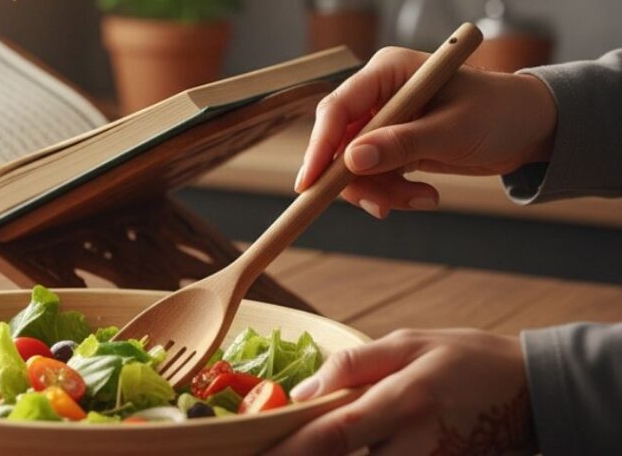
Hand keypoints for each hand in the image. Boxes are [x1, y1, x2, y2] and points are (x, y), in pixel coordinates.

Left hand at [267, 329, 535, 455]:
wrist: (536, 394)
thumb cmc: (466, 359)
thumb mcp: (409, 343)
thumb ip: (352, 367)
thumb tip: (300, 393)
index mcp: (404, 401)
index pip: (334, 434)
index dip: (289, 450)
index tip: (252, 451)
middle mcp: (415, 444)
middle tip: (265, 447)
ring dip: (330, 454)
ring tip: (310, 437)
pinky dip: (364, 455)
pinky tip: (350, 443)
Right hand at [295, 47, 557, 217]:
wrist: (531, 128)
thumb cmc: (500, 113)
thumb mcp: (453, 130)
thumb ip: (402, 144)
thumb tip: (351, 160)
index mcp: (388, 71)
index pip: (338, 108)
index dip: (320, 146)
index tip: (309, 183)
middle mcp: (379, 94)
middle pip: (339, 142)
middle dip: (357, 179)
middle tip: (381, 206)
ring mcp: (384, 121)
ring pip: (355, 166)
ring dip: (382, 191)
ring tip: (422, 199)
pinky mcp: (393, 145)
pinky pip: (374, 176)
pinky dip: (393, 193)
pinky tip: (424, 196)